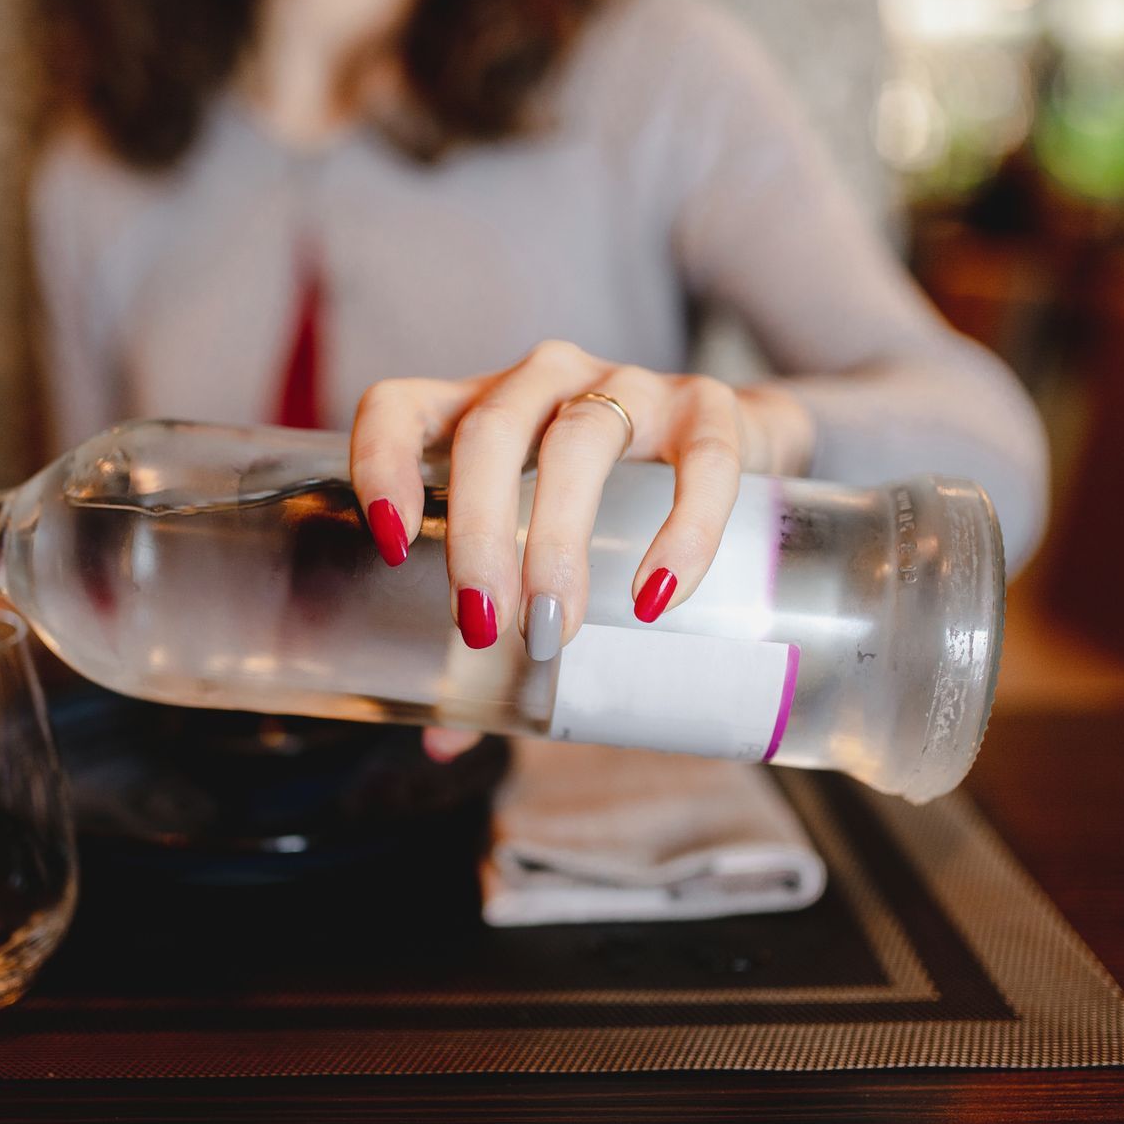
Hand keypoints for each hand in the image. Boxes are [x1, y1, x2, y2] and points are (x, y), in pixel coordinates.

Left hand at [350, 340, 814, 656]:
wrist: (743, 444)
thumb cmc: (612, 509)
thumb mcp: (543, 555)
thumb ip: (497, 638)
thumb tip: (442, 742)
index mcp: (477, 411)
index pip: (399, 405)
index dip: (380, 460)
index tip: (393, 542)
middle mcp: (541, 381)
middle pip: (490, 433)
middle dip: (478, 533)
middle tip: (482, 626)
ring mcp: (626, 384)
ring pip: (579, 440)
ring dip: (557, 539)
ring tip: (554, 626)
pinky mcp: (708, 406)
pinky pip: (700, 461)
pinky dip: (681, 531)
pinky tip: (657, 595)